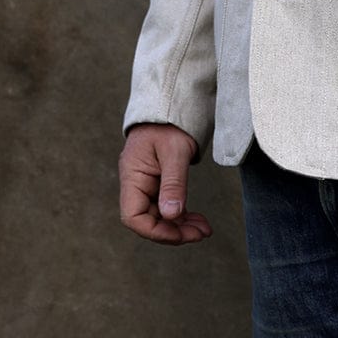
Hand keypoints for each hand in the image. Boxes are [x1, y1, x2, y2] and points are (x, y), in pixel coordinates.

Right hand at [118, 123, 211, 245]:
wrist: (172, 103)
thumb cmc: (170, 124)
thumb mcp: (175, 152)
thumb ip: (173, 183)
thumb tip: (172, 215)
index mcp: (132, 175)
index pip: (133, 216)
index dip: (155, 231)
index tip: (181, 234)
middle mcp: (135, 183)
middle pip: (148, 220)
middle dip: (174, 231)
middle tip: (202, 233)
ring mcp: (146, 183)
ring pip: (159, 215)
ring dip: (180, 225)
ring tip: (204, 230)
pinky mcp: (158, 182)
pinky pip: (166, 205)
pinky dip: (181, 215)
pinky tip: (197, 220)